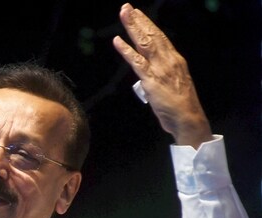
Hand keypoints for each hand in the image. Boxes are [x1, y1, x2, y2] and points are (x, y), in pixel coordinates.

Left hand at [113, 3, 211, 148]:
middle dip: (138, 20)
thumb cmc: (180, 105)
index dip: (148, 24)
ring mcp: (160, 69)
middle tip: (127, 7)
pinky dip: (126, 50)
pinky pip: (137, 62)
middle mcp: (169, 60)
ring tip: (123, 14)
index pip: (160, 37)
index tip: (138, 13)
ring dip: (132, 27)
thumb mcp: (173, 83)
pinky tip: (117, 40)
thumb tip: (147, 70)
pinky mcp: (152, 79)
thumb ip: (161, 73)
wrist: (188, 119)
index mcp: (175, 60)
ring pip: (144, 43)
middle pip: (152, 35)